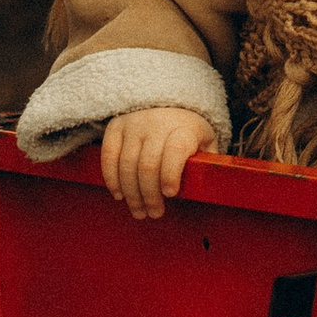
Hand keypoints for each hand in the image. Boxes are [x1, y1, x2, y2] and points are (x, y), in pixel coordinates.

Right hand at [98, 103, 216, 215]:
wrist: (168, 103)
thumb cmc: (188, 133)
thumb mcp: (205, 143)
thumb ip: (207, 164)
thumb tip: (207, 189)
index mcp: (184, 127)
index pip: (175, 150)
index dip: (170, 174)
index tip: (170, 194)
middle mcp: (157, 122)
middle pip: (148, 165)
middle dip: (150, 196)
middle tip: (154, 214)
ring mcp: (134, 123)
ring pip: (127, 165)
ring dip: (132, 194)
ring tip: (140, 211)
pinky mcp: (117, 126)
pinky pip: (108, 156)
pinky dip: (112, 179)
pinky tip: (120, 195)